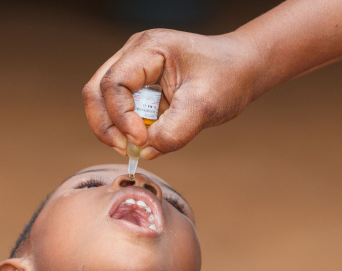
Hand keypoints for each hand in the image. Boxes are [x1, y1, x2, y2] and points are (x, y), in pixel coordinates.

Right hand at [83, 29, 262, 158]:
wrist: (245, 68)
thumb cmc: (229, 76)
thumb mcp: (205, 107)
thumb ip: (174, 132)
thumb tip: (145, 151)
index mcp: (150, 49)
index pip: (114, 83)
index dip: (122, 116)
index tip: (141, 140)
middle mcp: (136, 54)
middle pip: (97, 91)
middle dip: (107, 125)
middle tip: (126, 149)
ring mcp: (137, 68)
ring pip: (103, 100)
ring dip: (115, 128)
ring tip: (136, 147)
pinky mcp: (142, 84)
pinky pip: (122, 108)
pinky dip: (128, 127)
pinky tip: (147, 139)